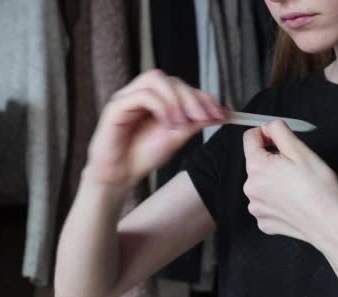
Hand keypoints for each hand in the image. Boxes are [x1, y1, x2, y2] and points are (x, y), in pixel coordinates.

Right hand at [85, 69, 226, 187]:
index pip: (182, 86)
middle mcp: (141, 92)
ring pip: (155, 79)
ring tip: (183, 122)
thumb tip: (221, 113)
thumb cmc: (143, 155)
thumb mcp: (177, 137)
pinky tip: (168, 123)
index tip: (221, 113)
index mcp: (157, 98)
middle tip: (204, 117)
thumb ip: (196, 123)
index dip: (203, 96)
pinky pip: (141, 95)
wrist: (120, 175)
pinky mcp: (116, 107)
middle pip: (171, 80)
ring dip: (175, 99)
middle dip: (192, 97)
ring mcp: (128, 96)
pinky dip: (160, 106)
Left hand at [242, 120, 337, 248]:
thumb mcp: (301, 151)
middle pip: (256, 162)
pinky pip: (266, 203)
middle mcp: (250, 188)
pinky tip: (294, 203)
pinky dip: (277, 200)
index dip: (266, 134)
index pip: (249, 138)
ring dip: (274, 180)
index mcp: (257, 167)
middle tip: (296, 168)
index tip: (279, 139)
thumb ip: (279, 132)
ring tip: (296, 187)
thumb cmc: (319, 189)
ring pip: (261, 183)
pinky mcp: (263, 222)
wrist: (330, 226)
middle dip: (272, 160)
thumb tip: (268, 127)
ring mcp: (256, 208)